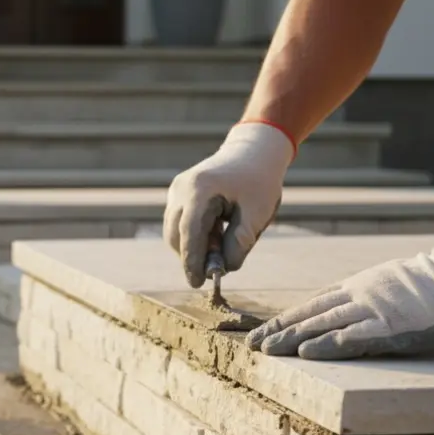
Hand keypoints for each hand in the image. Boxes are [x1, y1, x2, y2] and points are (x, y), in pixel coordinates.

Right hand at [163, 122, 296, 287]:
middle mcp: (181, 189)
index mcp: (200, 190)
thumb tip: (222, 269)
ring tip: (222, 240)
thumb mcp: (257, 215)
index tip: (197, 283)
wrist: (253, 151)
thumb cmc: (259, 182)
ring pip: (174, 231)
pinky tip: (216, 230)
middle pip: (176, 235)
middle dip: (193, 256)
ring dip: (194, 246)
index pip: (189, 233)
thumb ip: (239, 244)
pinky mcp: (177, 193)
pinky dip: (194, 235)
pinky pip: (178, 223)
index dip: (191, 261)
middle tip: (218, 266)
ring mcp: (176, 190)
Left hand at [246, 212, 433, 359]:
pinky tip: (308, 352)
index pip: (312, 305)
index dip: (284, 319)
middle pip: (311, 315)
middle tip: (251, 346)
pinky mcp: (394, 328)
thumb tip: (343, 309)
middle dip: (278, 331)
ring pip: (325, 325)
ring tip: (267, 351)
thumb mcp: (391, 282)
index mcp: (359, 287)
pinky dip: (329, 344)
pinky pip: (356, 337)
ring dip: (293, 339)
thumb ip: (367, 295)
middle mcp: (360, 297)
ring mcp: (376, 312)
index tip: (261, 332)